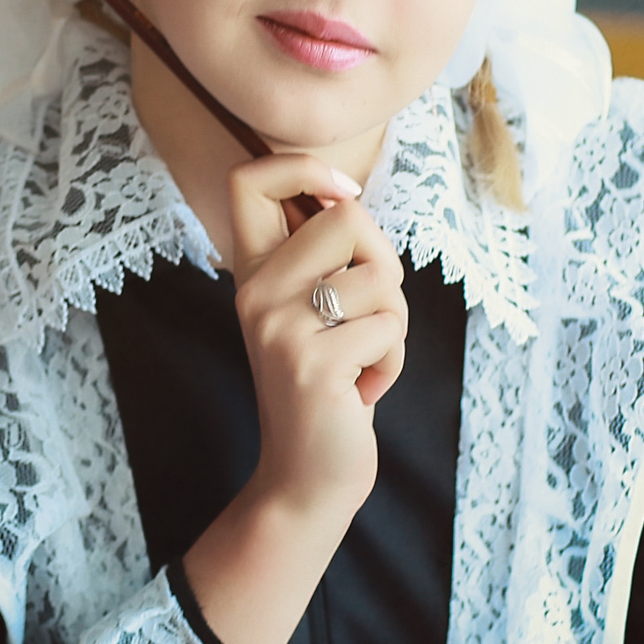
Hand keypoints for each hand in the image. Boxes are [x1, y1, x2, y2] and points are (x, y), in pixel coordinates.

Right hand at [177, 154, 403, 643]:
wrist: (307, 476)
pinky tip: (362, 389)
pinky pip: (388, 327)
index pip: (249, 179)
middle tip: (366, 312)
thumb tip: (343, 196)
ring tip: (364, 355)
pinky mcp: (312, 364)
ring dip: (395, 320)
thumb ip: (320, 256)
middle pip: (346, 216)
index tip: (338, 200)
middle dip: (383, 261)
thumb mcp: (311, 310)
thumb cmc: (328, 384)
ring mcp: (279, 328)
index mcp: (251, 272)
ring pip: (381, 275)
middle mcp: (254, 293)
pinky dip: (392, 361)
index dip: (301, 168)